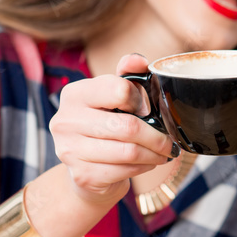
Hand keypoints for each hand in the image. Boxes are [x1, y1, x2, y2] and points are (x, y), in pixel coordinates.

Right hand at [49, 53, 174, 205]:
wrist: (85, 169)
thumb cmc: (104, 124)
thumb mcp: (114, 96)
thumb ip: (128, 75)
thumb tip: (138, 60)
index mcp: (74, 94)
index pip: (119, 90)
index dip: (143, 101)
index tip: (149, 110)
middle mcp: (65, 121)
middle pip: (128, 127)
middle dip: (157, 136)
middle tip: (170, 141)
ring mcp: (70, 150)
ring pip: (129, 152)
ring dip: (155, 154)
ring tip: (164, 152)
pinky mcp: (82, 175)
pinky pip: (125, 171)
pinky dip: (144, 167)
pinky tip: (148, 163)